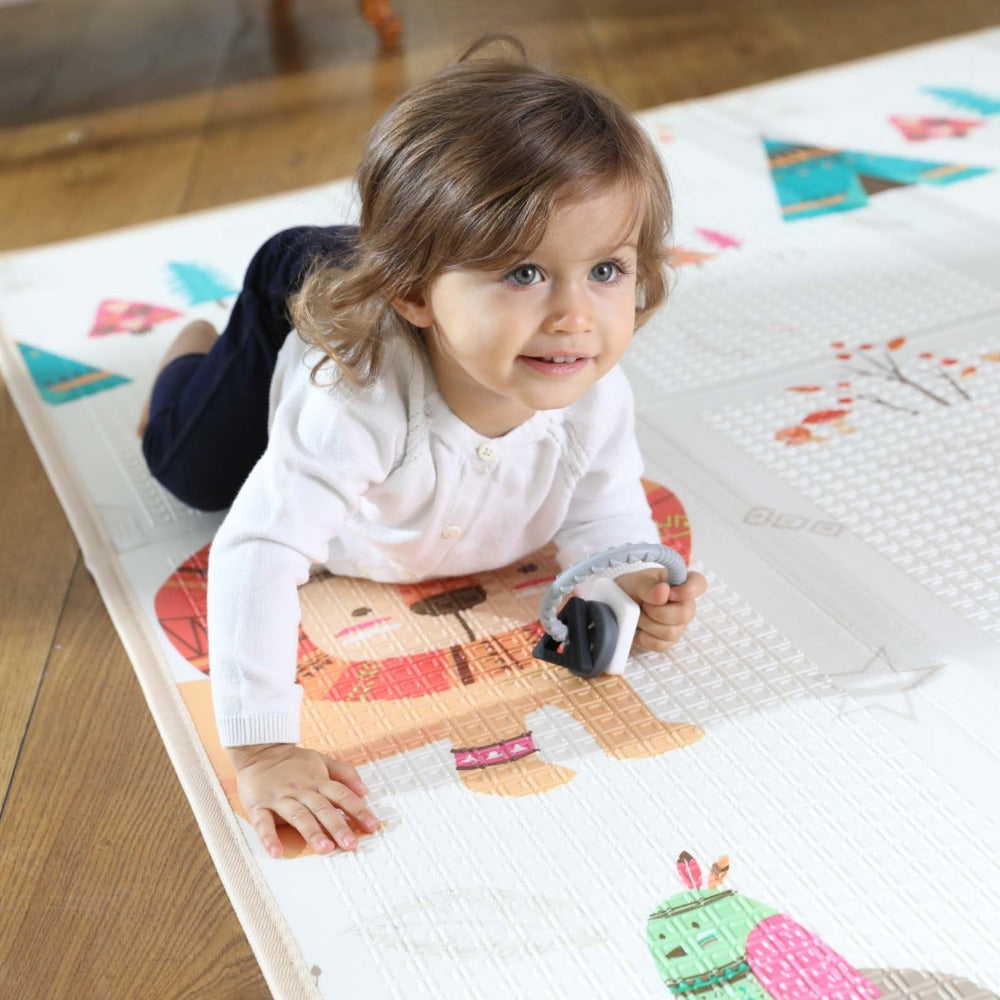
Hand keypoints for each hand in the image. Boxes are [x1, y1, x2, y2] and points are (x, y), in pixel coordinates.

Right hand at [227, 743, 379, 857]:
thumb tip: (366, 790)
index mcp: (318, 780)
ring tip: (325, 849)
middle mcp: (301, 790)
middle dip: (338, 826)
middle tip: (351, 844)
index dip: (358, 810)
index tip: (373, 826)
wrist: (259, 749)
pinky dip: (269, 838)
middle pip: (323, 808)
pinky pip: (263, 823)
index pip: (342, 795)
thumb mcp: (322, 760)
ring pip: (298, 815)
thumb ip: (345, 773)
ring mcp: (280, 797)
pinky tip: (276, 852)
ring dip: (312, 832)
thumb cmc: (293, 761)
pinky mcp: (259, 805)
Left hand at [614, 568, 707, 652]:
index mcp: (679, 583)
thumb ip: (649, 586)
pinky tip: (640, 628)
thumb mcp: (635, 582)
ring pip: (671, 632)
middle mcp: (683, 604)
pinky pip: (661, 644)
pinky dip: (645, 637)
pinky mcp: (667, 640)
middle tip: (644, 605)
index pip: (699, 584)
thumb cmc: (631, 589)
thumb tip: (664, 591)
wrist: (618, 606)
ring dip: (648, 624)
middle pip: (685, 614)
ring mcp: (678, 624)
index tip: (670, 593)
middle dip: (658, 612)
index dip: (689, 590)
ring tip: (639, 614)